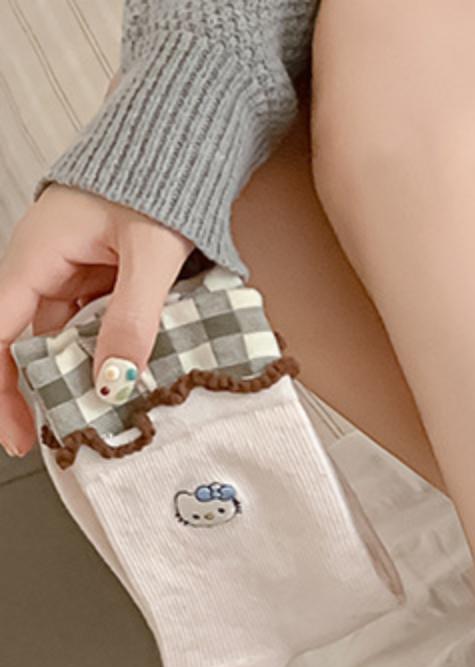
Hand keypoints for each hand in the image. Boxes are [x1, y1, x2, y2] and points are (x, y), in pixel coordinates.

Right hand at [0, 186, 191, 456]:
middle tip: (71, 443)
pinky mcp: (101, 274)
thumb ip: (133, 318)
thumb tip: (112, 384)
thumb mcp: (151, 255)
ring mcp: (73, 270)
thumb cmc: (160, 180)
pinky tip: (131, 382)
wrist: (180, 137)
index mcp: (37, 255)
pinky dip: (109, 353)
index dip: (1, 389)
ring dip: (83, 378)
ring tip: (107, 425)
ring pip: (67, 339)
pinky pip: (96, 323)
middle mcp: (45, 265)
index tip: (18, 437)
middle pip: (30, 344)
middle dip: (46, 395)